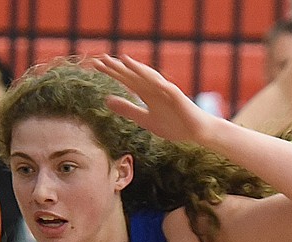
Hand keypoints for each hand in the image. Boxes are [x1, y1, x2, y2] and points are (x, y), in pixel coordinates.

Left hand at [83, 54, 211, 143]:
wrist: (195, 131)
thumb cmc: (172, 124)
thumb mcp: (144, 119)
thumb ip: (128, 109)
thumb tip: (107, 100)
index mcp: (146, 93)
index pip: (126, 80)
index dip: (112, 73)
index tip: (96, 66)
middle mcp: (155, 89)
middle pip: (134, 76)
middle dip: (119, 68)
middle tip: (101, 59)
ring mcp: (166, 92)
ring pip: (150, 79)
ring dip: (138, 70)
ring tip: (124, 61)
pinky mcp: (178, 99)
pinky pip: (169, 91)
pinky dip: (161, 85)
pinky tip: (152, 80)